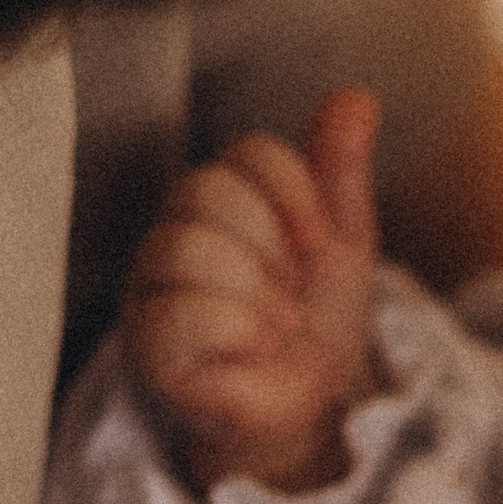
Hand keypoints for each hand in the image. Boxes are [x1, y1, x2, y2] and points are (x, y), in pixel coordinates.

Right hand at [119, 91, 381, 495]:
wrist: (310, 406)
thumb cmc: (315, 321)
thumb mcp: (341, 241)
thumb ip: (340, 171)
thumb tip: (356, 96)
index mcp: (220, 196)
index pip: (248, 151)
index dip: (296, 192)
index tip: (319, 242)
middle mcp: (173, 229)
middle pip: (209, 190)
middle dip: (273, 248)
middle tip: (291, 294)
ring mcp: (150, 285)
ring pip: (189, 245)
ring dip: (258, 292)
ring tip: (277, 325)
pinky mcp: (146, 342)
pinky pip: (183, 310)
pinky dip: (240, 329)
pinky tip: (256, 348)